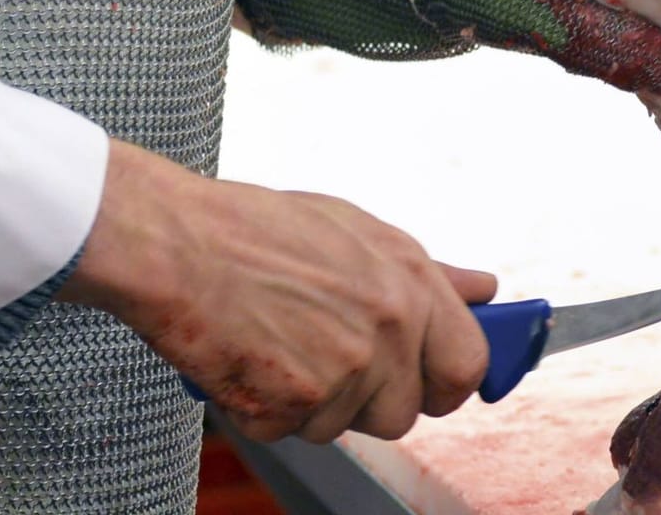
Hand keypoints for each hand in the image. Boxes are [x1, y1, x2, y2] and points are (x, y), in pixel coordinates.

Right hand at [62, 141, 496, 443]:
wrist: (176, 243)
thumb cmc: (256, 230)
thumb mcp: (355, 230)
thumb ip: (426, 271)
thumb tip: (483, 288)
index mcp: (409, 280)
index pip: (468, 362)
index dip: (445, 380)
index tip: (428, 381)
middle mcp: (387, 327)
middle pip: (406, 411)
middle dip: (373, 400)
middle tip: (331, 363)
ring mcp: (342, 370)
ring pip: (344, 425)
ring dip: (314, 402)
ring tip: (278, 342)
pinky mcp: (293, 404)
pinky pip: (292, 431)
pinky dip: (267, 407)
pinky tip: (250, 356)